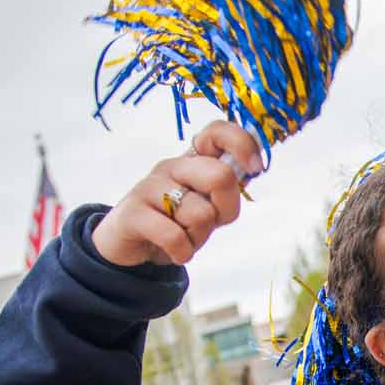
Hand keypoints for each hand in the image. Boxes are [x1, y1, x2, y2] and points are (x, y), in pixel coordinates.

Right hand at [91, 121, 265, 266]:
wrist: (129, 247)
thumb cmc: (175, 223)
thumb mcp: (206, 206)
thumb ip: (225, 189)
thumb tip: (250, 169)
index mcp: (192, 160)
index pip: (217, 131)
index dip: (243, 145)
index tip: (255, 169)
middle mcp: (172, 167)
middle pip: (220, 176)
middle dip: (225, 208)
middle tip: (211, 222)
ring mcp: (149, 187)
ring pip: (201, 214)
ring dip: (199, 237)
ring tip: (184, 238)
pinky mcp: (132, 213)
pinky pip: (174, 236)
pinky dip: (183, 252)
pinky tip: (175, 252)